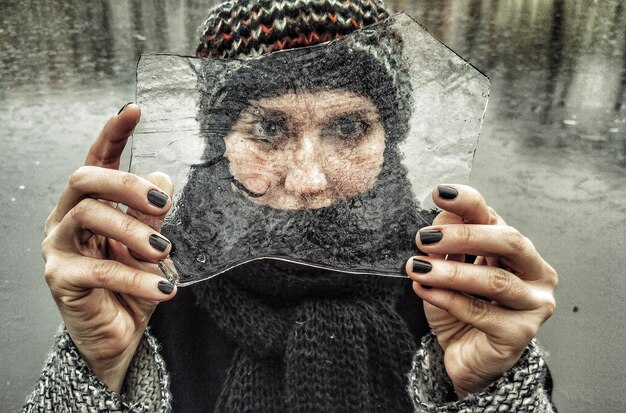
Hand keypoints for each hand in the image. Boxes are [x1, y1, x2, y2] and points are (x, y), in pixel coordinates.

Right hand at [42, 104, 176, 392]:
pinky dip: (136, 276)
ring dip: (134, 231)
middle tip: (161, 205)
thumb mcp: (151, 244)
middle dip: (125, 184)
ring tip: (164, 252)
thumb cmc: (132, 285)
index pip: (98, 159)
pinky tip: (165, 287)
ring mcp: (58, 246)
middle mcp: (68, 217)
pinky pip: (98, 268)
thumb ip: (152, 213)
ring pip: (90, 215)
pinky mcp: (60, 278)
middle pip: (86, 179)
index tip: (134, 108)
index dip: (114, 132)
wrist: (119, 334)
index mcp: (91, 203)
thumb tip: (161, 177)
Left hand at [406, 185, 556, 397]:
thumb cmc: (461, 306)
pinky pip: (482, 312)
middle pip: (509, 242)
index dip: (468, 203)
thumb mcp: (449, 266)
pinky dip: (448, 299)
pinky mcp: (520, 334)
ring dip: (450, 272)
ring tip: (417, 267)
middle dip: (464, 236)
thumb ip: (449, 237)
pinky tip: (423, 290)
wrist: (465, 355)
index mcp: (516, 249)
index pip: (495, 217)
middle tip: (425, 238)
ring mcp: (534, 304)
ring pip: (495, 280)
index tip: (440, 193)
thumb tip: (444, 210)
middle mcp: (535, 273)